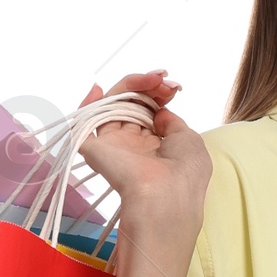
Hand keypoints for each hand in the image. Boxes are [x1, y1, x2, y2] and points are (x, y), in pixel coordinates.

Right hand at [75, 69, 210, 239]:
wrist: (164, 198)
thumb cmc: (185, 175)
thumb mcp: (190, 141)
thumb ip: (172, 122)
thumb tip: (159, 111)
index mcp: (157, 148)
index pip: (151, 111)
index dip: (159, 94)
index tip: (173, 87)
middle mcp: (135, 146)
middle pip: (133, 104)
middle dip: (148, 85)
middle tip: (163, 80)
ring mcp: (114, 146)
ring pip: (113, 105)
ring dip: (130, 84)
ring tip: (150, 79)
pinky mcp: (95, 149)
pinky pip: (85, 120)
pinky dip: (88, 102)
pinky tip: (98, 88)